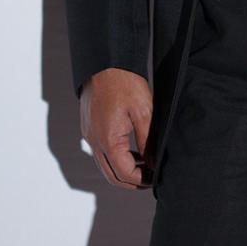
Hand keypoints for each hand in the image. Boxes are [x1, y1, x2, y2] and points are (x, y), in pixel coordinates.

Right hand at [81, 67, 152, 189]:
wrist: (105, 63)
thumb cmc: (125, 83)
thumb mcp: (144, 112)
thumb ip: (148, 141)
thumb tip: (154, 163)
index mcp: (108, 141)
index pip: (125, 174)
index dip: (143, 180)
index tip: (157, 177)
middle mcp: (94, 142)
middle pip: (112, 176)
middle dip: (132, 181)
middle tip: (152, 177)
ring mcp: (90, 136)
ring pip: (105, 166)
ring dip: (124, 171)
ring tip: (146, 165)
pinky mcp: (89, 129)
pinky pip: (101, 153)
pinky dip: (116, 158)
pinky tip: (132, 151)